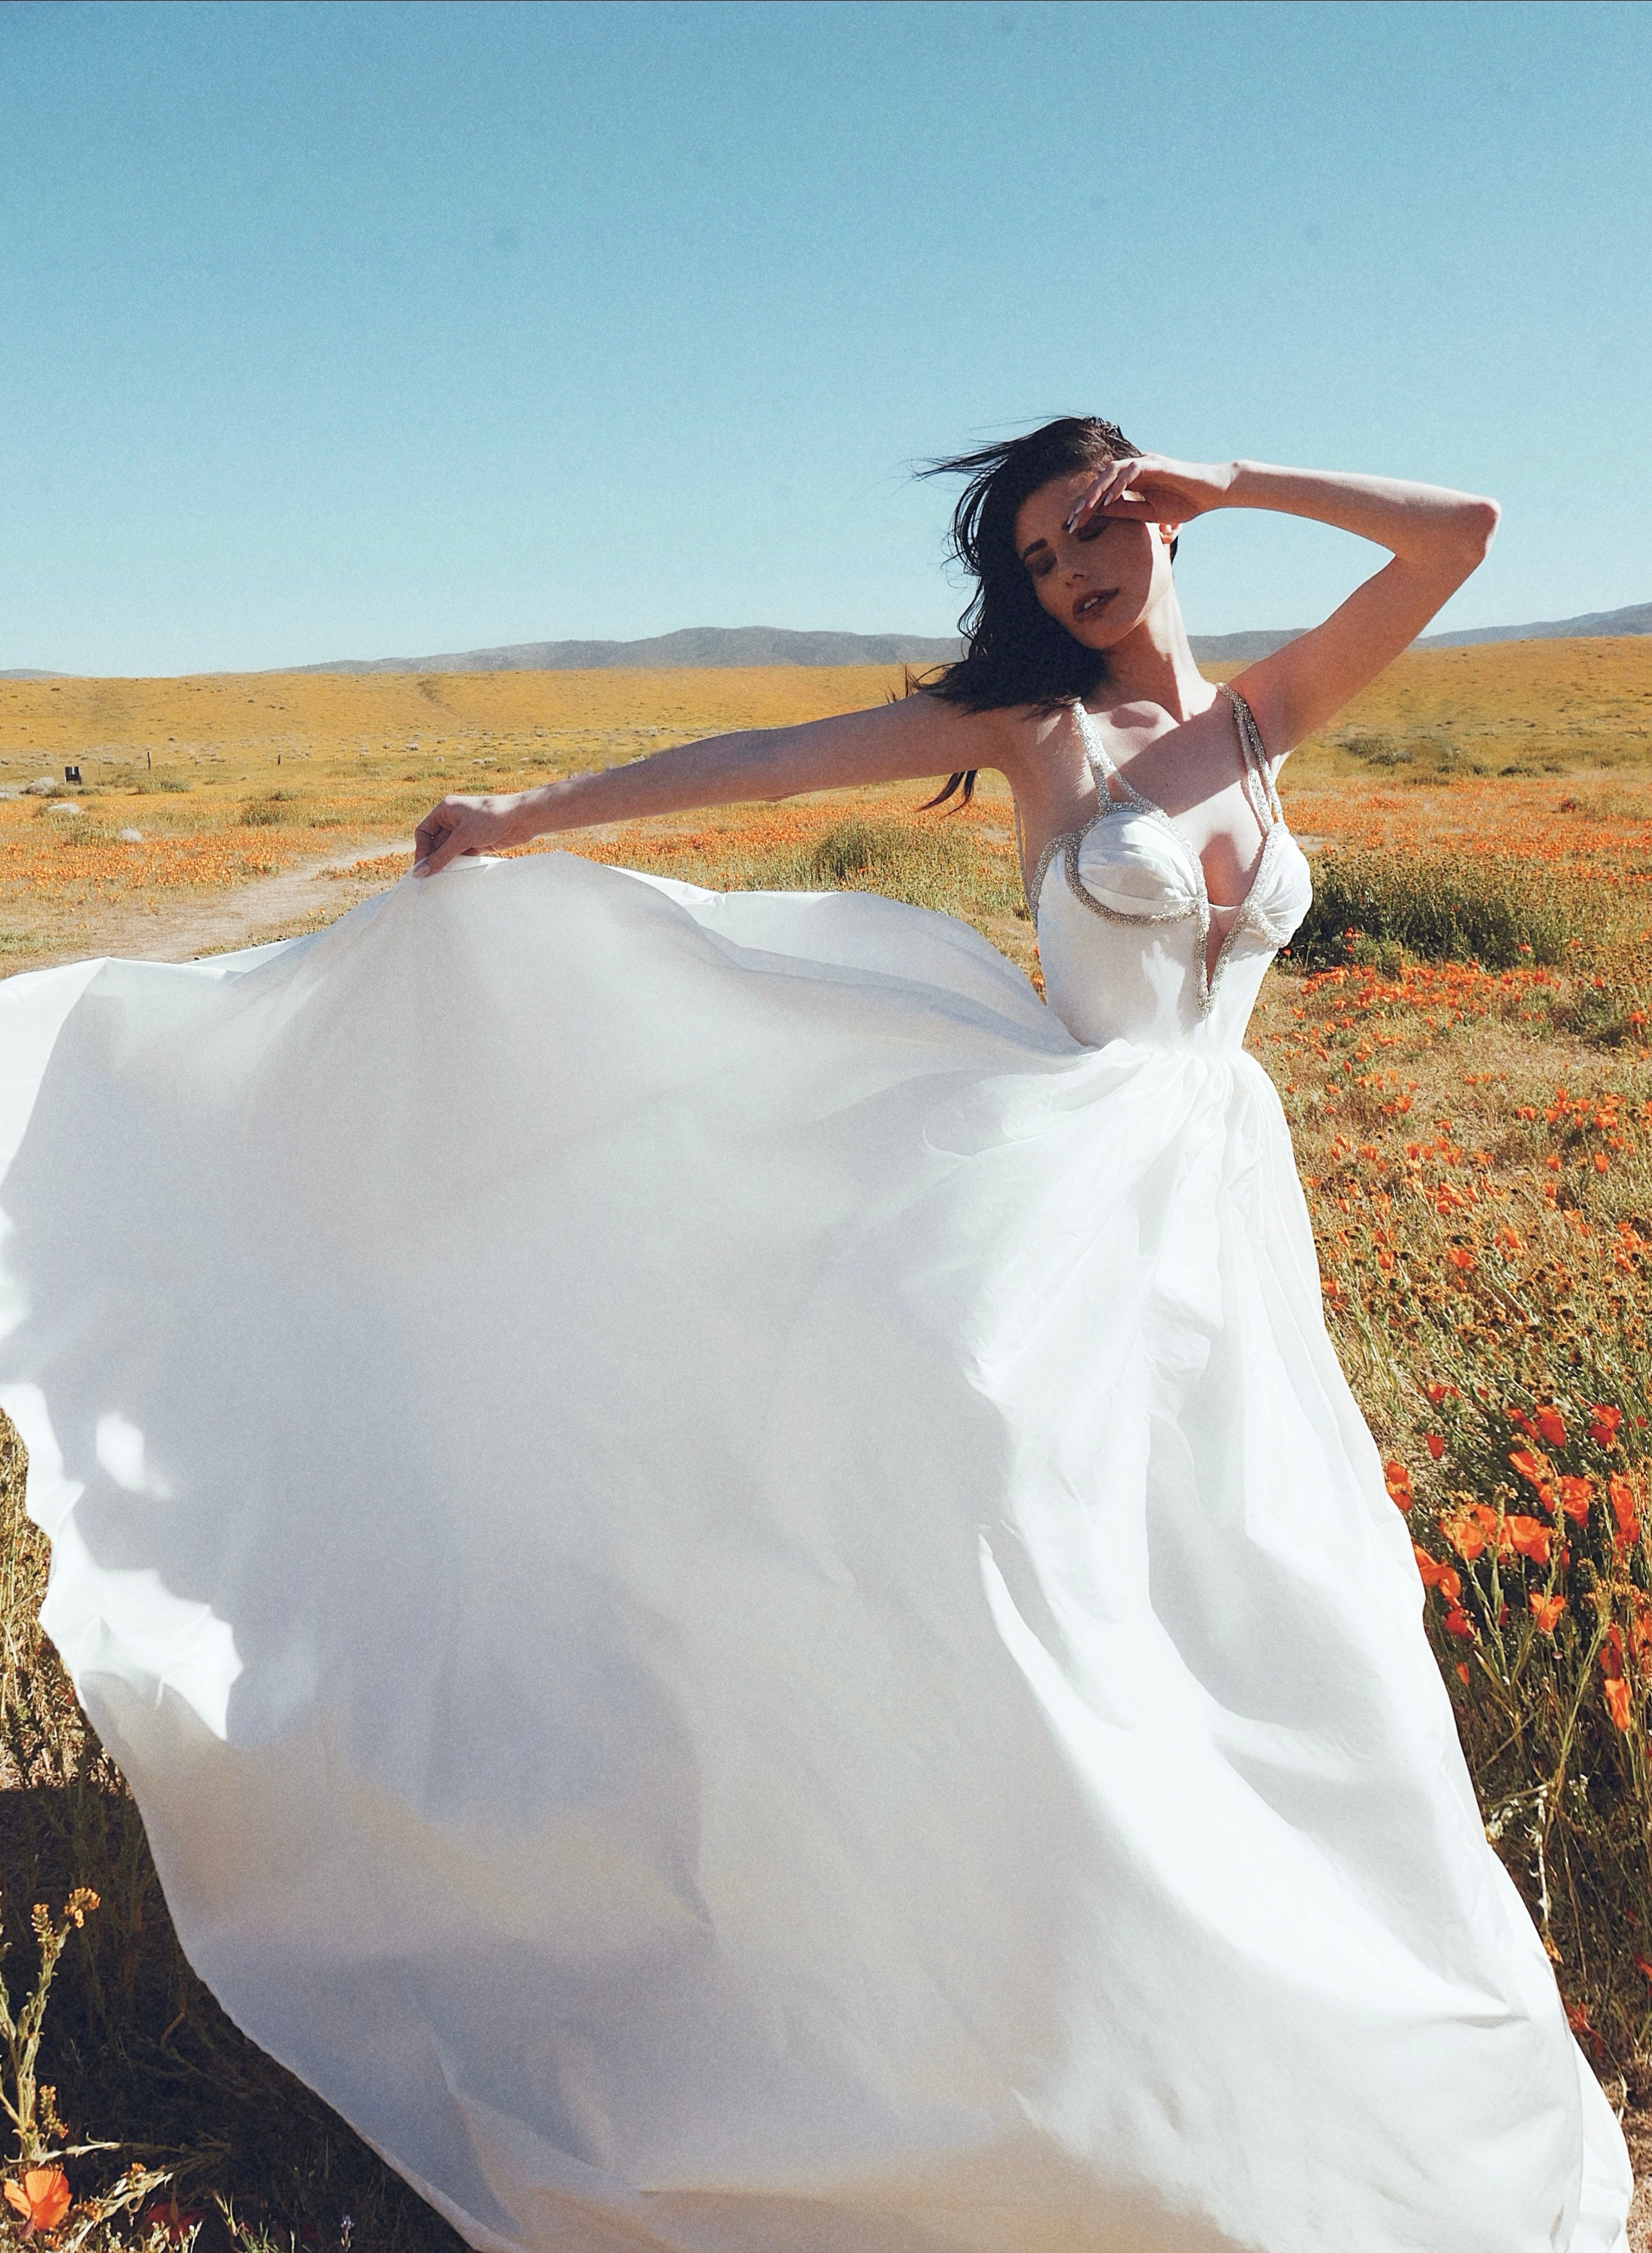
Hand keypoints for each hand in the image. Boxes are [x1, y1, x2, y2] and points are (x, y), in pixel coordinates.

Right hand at [411, 792, 530, 876]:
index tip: (421, 869)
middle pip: (434, 843)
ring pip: (448, 850)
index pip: (422, 832)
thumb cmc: (491, 818)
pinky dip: (458, 864)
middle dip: (433, 859)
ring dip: (445, 863)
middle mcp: (452, 819)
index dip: (421, 851)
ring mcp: (464, 830)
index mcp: (444, 810)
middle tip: (430, 879)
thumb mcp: (463, 838)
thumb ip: (441, 856)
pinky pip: (461, 855)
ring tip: (442, 879)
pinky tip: (457, 874)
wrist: (522, 818)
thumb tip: (420, 872)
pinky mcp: (476, 841)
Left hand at [1064, 454, 1235, 535]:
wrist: (1211, 493)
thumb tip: (1099, 514)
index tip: (1072, 526)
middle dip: (1084, 500)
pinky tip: (1109, 500)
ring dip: (1096, 491)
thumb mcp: (1148, 513)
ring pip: (1111, 471)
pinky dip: (1118, 485)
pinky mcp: (1157, 463)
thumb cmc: (1184, 503)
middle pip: (1101, 480)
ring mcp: (1146, 463)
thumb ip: (1125, 510)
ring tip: (1085, 510)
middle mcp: (1135, 469)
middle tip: (1070, 521)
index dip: (1086, 507)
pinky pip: (1131, 471)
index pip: (1102, 492)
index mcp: (1132, 481)